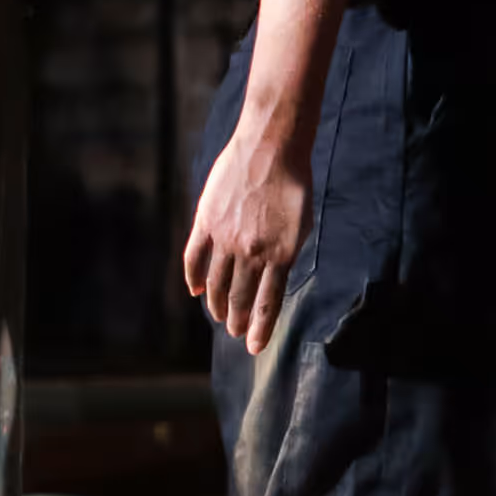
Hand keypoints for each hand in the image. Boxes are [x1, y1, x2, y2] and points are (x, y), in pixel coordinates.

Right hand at [184, 127, 312, 355]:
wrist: (271, 147)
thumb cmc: (293, 184)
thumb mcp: (301, 225)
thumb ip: (285, 254)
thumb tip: (274, 278)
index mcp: (280, 254)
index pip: (267, 303)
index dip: (258, 329)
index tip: (253, 348)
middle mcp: (251, 251)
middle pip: (238, 297)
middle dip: (235, 321)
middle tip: (233, 333)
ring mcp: (226, 238)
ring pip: (216, 283)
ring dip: (216, 304)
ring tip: (218, 317)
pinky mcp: (206, 222)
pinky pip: (195, 258)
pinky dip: (194, 278)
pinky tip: (196, 291)